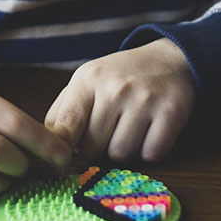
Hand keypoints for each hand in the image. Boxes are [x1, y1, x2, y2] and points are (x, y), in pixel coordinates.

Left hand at [44, 39, 195, 163]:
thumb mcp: (86, 83)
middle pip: (92, 149)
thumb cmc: (119, 78)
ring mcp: (144, 100)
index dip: (60, 150)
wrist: (167, 59)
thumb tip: (49, 150)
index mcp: (88, 80)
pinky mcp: (171, 114)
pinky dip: (149, 151)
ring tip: (129, 127)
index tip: (61, 160)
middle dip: (97, 147)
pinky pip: (151, 155)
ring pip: (121, 156)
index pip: (64, 128)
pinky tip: (150, 130)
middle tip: (108, 129)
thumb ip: (63, 114)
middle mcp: (115, 88)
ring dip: (124, 150)